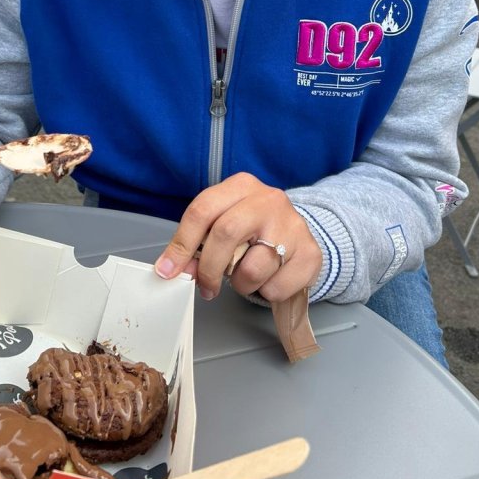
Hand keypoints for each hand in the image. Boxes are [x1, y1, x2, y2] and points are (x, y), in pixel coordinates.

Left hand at [154, 173, 321, 301]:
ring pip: (252, 269)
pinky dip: (266, 292)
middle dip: (208, 269)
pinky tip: (269, 279)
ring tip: (245, 277)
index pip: (202, 210)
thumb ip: (198, 241)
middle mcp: (269, 199)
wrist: (297, 232)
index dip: (181, 244)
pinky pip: (276, 288)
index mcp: (241, 185)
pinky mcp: (310, 253)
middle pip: (225, 234)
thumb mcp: (224, 222)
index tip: (168, 271)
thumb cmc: (253, 228)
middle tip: (206, 287)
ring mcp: (293, 225)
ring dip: (241, 284)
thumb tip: (174, 268)